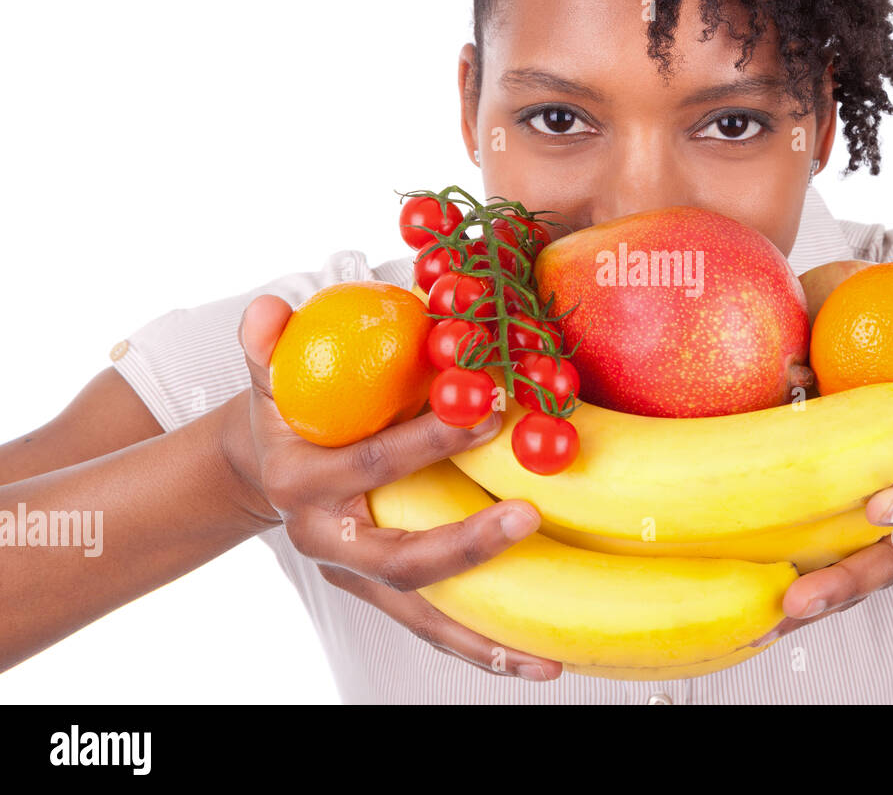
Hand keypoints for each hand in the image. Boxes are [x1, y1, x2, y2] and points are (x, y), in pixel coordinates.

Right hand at [223, 294, 562, 681]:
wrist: (266, 465)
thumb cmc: (286, 412)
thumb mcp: (270, 375)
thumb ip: (268, 344)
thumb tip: (270, 310)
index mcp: (304, 485)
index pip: (370, 465)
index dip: (426, 441)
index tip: (488, 412)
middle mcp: (329, 543)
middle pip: (397, 561)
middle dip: (464, 546)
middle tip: (527, 518)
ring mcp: (357, 578)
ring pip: (421, 616)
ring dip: (483, 638)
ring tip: (545, 657)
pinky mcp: (385, 595)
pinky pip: (436, 627)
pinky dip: (482, 648)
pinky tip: (536, 662)